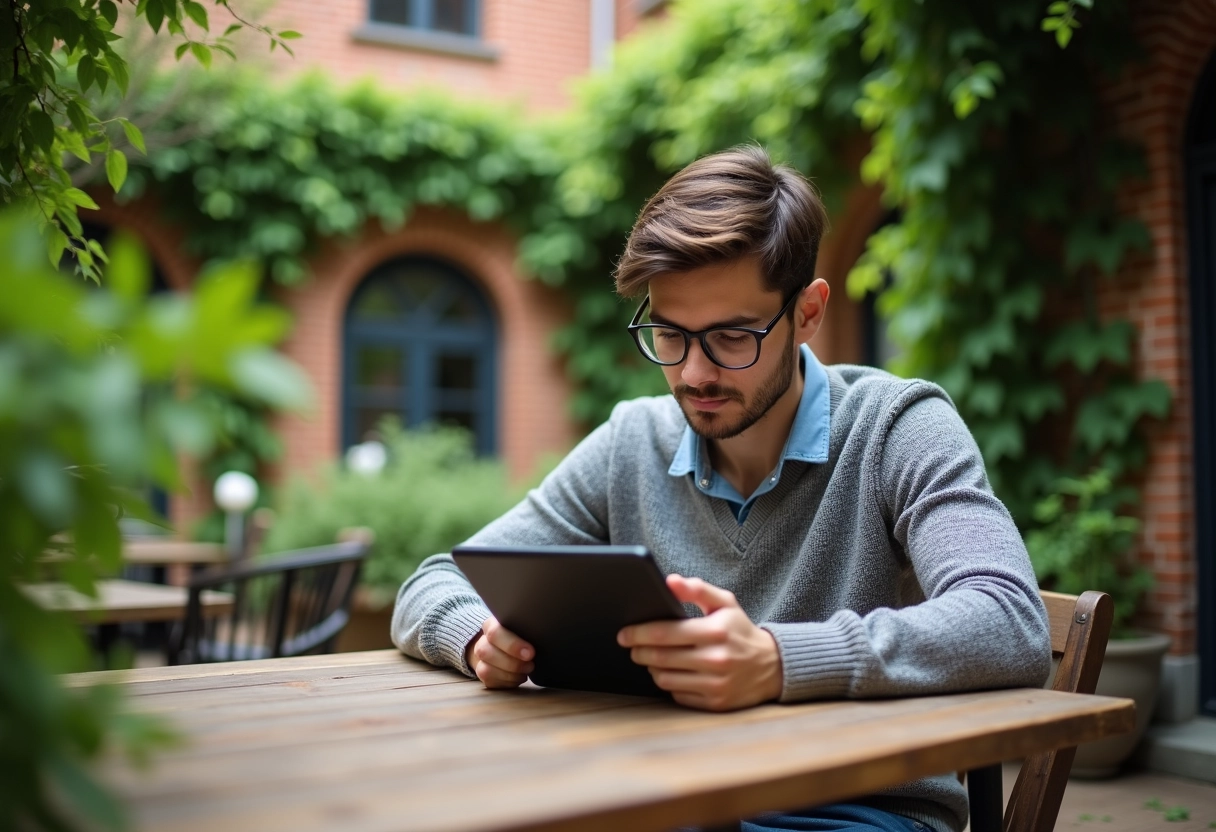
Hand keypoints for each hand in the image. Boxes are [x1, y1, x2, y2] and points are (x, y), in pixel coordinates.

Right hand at [466, 616, 534, 688]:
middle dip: (513, 663)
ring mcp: (480, 660)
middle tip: (531, 664)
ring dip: (510, 674)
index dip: (512, 645)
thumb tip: (543, 638)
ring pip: (486, 670)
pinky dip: (508, 682)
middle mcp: (481, 642)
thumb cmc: (520, 634)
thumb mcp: (524, 627)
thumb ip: (528, 630)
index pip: (494, 633)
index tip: (530, 653)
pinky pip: (490, 682)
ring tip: (527, 671)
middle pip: (486, 652)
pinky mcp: (483, 675)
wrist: (508, 645)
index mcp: (491, 625)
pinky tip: (519, 677)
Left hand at [617, 574, 782, 710]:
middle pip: (660, 658)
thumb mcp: (725, 603)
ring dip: (652, 669)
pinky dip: (670, 684)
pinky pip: (678, 695)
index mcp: (715, 631)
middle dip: (639, 652)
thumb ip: (697, 589)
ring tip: (651, 659)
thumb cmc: (740, 630)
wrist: (773, 666)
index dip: (638, 634)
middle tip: (632, 647)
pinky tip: (671, 673)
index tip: (624, 634)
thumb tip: (669, 581)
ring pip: (665, 679)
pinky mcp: (715, 703)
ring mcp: (716, 684)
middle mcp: (716, 659)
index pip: (665, 633)